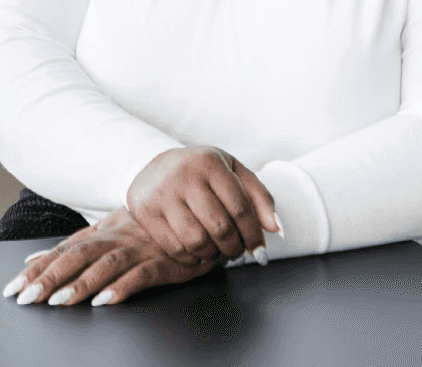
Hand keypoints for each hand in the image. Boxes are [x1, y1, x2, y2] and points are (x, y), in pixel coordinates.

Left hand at [0, 207, 217, 306]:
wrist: (196, 216)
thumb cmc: (149, 229)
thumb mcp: (110, 231)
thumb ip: (74, 245)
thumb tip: (33, 259)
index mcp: (103, 231)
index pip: (65, 250)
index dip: (39, 268)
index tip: (14, 286)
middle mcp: (118, 237)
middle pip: (79, 256)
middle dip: (50, 277)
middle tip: (27, 297)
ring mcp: (141, 249)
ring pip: (106, 264)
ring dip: (81, 283)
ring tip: (59, 301)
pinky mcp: (164, 262)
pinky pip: (141, 274)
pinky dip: (122, 287)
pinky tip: (105, 300)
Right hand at [126, 146, 279, 265]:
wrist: (151, 164)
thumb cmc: (200, 171)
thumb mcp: (231, 171)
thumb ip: (257, 196)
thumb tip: (275, 228)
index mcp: (210, 163)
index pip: (240, 207)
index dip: (254, 234)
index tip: (259, 250)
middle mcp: (185, 176)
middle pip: (220, 227)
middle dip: (234, 248)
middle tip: (236, 252)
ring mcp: (163, 194)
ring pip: (197, 241)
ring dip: (213, 255)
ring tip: (218, 251)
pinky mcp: (146, 212)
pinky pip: (175, 248)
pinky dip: (192, 258)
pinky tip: (198, 251)